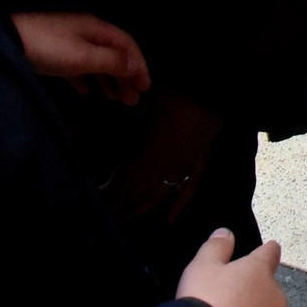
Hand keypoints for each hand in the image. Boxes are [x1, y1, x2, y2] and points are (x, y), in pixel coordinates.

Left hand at [11, 12, 150, 104]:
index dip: (139, 66)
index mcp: (97, 29)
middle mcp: (87, 33)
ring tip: (114, 99)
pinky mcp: (54, 54)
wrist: (8, 42)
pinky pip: (78, 68)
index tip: (145, 88)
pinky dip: (86, 80)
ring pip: (97, 62)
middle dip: (125, 77)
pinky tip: (86, 92)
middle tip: (132, 100)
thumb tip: (135, 66)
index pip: (127, 46)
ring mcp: (70, 43)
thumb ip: (112, 61)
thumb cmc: (50, 48)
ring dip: (108, 80)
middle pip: (113, 55)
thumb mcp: (84, 56)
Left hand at [110, 88, 226, 224]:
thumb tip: (104, 141)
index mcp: (150, 155)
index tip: (96, 203)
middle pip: (139, 192)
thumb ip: (127, 132)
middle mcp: (166, 168)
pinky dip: (178, 205)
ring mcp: (184, 167)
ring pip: (160, 194)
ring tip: (126, 220)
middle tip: (105, 218)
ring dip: (141, 207)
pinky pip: (189, 188)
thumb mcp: (143, 110)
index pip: (126, 182)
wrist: (211, 87)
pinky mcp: (200, 162)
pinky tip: (169, 220)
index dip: (111, 194)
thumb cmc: (174, 94)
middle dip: (121, 205)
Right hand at [176, 228, 292, 306]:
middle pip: (269, 286)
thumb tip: (225, 233)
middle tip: (233, 301)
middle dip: (255, 291)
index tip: (266, 251)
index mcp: (259, 270)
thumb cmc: (205, 306)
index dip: (265, 251)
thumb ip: (216, 247)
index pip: (270, 252)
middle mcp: (275, 294)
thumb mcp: (201, 269)